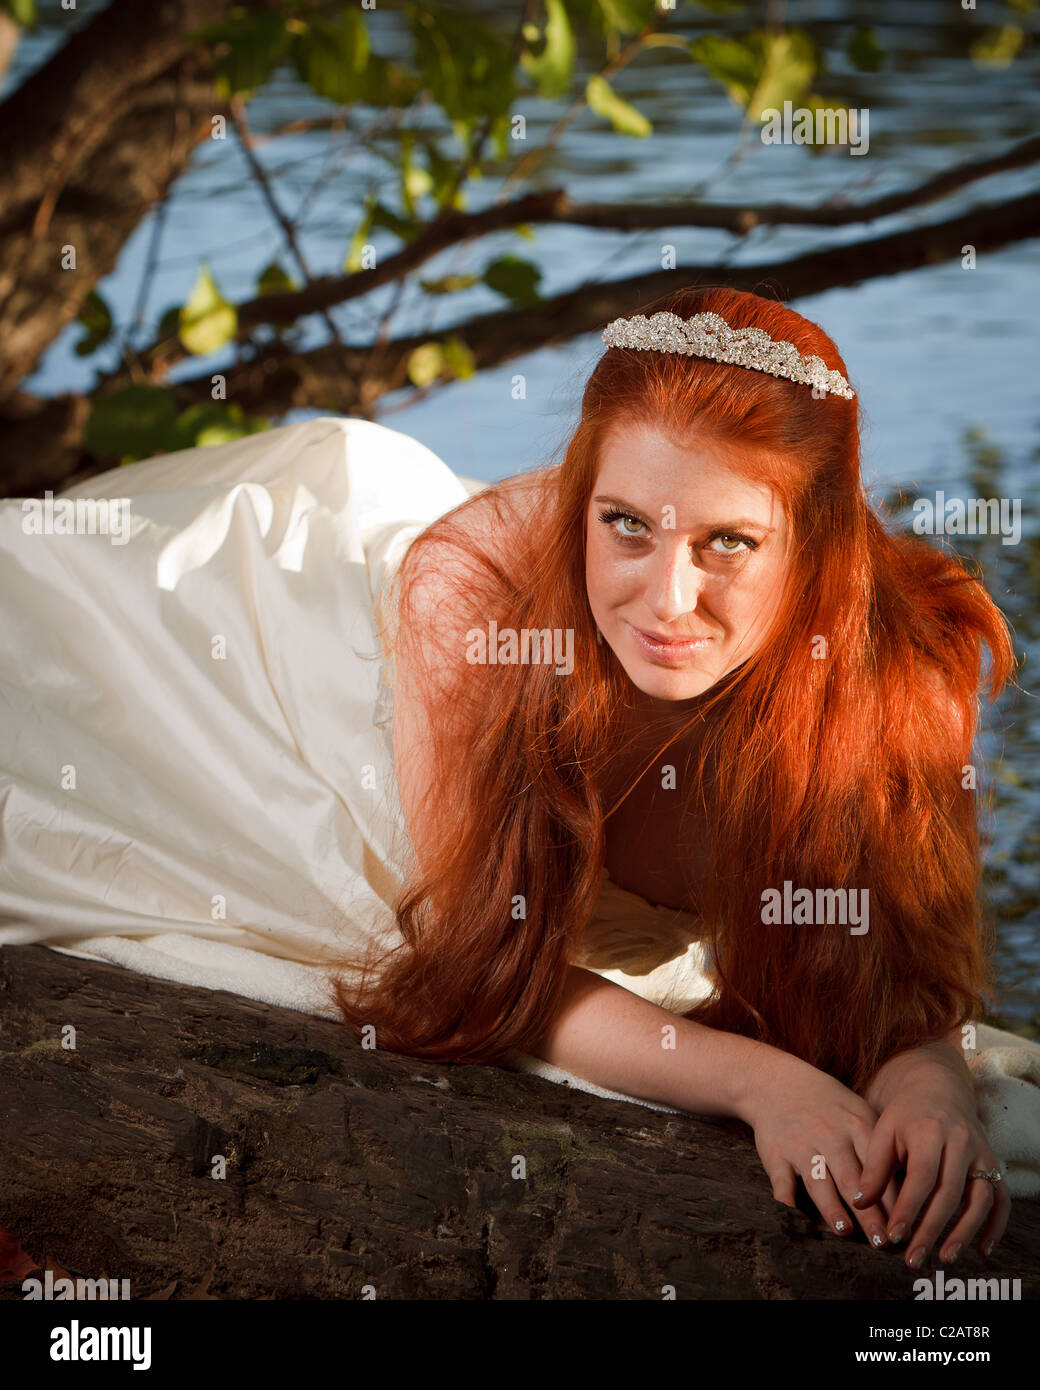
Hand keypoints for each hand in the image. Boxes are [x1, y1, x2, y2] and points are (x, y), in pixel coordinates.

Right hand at [747, 1059, 900, 1245]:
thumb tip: (907, 1189)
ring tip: (844, 1230)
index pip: (880, 1166)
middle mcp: (829, 1135)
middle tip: (883, 1242)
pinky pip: (781, 1181)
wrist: (776, 1081)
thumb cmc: (826, 1104)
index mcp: (856, 1124)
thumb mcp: (856, 1111)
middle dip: (868, 1213)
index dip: (893, 1198)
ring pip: (818, 1181)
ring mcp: (801, 1144)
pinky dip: (786, 1200)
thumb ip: (877, 1146)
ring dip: (831, 1207)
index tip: (905, 1226)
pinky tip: (794, 1218)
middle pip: (852, 1179)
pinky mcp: (775, 1153)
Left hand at [852, 1059, 1010, 1267]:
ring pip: (980, 1199)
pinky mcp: (994, 1165)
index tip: (894, 1236)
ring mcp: (982, 1155)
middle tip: (913, 1258)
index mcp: (929, 1131)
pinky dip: (996, 1226)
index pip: (921, 1176)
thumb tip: (860, 1204)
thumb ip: (873, 1168)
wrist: (938, 1090)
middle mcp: (961, 1142)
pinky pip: (1002, 1200)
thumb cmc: (905, 1115)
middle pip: (950, 1193)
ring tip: (944, 1258)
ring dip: (964, 1233)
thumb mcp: (883, 1132)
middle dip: (931, 1229)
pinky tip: (982, 1250)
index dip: (908, 1208)